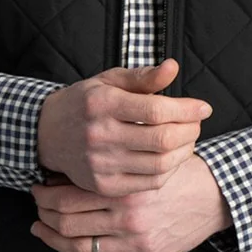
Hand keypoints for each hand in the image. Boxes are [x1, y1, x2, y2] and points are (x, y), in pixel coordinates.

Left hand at [29, 153, 232, 251]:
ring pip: (79, 249)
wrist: (215, 197)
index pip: (68, 197)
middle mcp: (128, 219)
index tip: (38, 186)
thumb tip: (72, 158)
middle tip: (37, 206)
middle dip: (44, 215)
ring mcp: (136, 243)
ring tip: (43, 229)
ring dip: (54, 240)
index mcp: (126, 189)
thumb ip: (115, 155)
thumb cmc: (178, 169)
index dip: (45, 194)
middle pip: (67, 224)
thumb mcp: (148, 153)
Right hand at [36, 58, 211, 196]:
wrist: (47, 133)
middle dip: (190, 131)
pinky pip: (148, 183)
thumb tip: (173, 67)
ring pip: (159, 165)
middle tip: (197, 123)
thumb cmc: (86, 102)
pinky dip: (168, 171)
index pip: (156, 110)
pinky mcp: (103, 184)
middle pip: (161, 139)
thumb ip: (143, 76)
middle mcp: (100, 134)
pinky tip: (171, 157)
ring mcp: (100, 164)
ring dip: (184, 152)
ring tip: (187, 139)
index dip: (187, 110)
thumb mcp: (109, 80)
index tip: (204, 107)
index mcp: (103, 103)